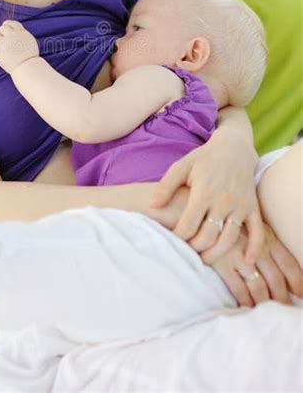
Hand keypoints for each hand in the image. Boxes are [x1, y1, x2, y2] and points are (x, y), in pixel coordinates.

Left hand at [0, 20, 38, 73]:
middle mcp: (12, 35)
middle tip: (6, 43)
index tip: (7, 31)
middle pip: (2, 28)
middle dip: (2, 34)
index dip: (7, 26)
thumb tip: (15, 31)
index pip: (11, 23)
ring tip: (2, 48)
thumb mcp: (29, 41)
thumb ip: (22, 34)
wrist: (28, 67)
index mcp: (20, 32)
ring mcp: (4, 42)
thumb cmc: (30, 57)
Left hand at [150, 130, 264, 264]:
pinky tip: (247, 261)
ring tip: (205, 259)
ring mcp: (240, 206)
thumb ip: (166, 186)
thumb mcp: (182, 167)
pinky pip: (257, 232)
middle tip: (187, 252)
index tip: (172, 241)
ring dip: (217, 254)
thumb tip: (150, 205)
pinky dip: (254, 249)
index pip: (188, 225)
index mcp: (203, 192)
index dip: (178, 238)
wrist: (234, 147)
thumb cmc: (204, 158)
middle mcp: (223, 201)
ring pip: (229, 239)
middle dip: (195, 248)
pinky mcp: (253, 208)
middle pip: (208, 236)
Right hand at [204, 223, 302, 306]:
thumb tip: (276, 265)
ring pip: (259, 287)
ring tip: (266, 312)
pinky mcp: (221, 263)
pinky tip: (246, 307)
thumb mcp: (247, 224)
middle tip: (284, 310)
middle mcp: (255, 247)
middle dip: (282, 298)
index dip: (298, 282)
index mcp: (265, 236)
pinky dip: (244, 301)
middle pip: (276, 279)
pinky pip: (238, 289)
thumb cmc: (221, 219)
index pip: (289, 263)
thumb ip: (261, 241)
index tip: (301, 294)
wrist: (194, 212)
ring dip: (264, 303)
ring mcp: (238, 255)